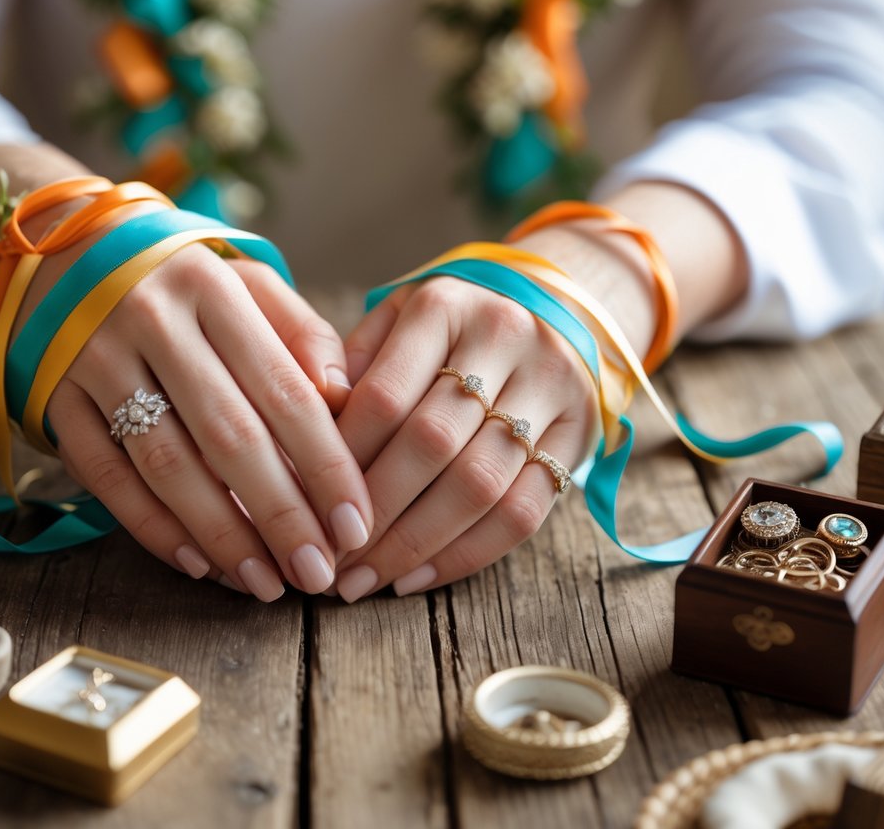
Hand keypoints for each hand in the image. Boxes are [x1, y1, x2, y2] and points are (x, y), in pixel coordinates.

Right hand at [26, 215, 370, 600]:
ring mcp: (94, 360)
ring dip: (222, 534)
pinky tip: (197, 564)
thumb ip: (301, 335)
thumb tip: (345, 400)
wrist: (60, 247)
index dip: (326, 466)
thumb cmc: (181, 281)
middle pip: (229, 435)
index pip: (284, 390)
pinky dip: (152, 527)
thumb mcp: (246, 282)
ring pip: (167, 464)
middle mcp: (151, 320)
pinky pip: (105, 476)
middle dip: (281, 515)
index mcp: (213, 288)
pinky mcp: (53, 397)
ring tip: (265, 583)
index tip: (356, 525)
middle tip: (317, 573)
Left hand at [330, 275, 596, 601]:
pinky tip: (417, 577)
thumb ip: (352, 366)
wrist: (557, 304)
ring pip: (480, 484)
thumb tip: (310, 426)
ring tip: (364, 580)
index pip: (383, 397)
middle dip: (376, 513)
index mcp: (444, 307)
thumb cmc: (448, 328)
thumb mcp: (395, 320)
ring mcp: (550, 386)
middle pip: (432, 443)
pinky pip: (525, 511)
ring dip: (415, 545)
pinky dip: (467, 554)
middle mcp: (505, 338)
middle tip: (330, 560)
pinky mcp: (578, 433)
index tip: (304, 508)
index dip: (341, 461)